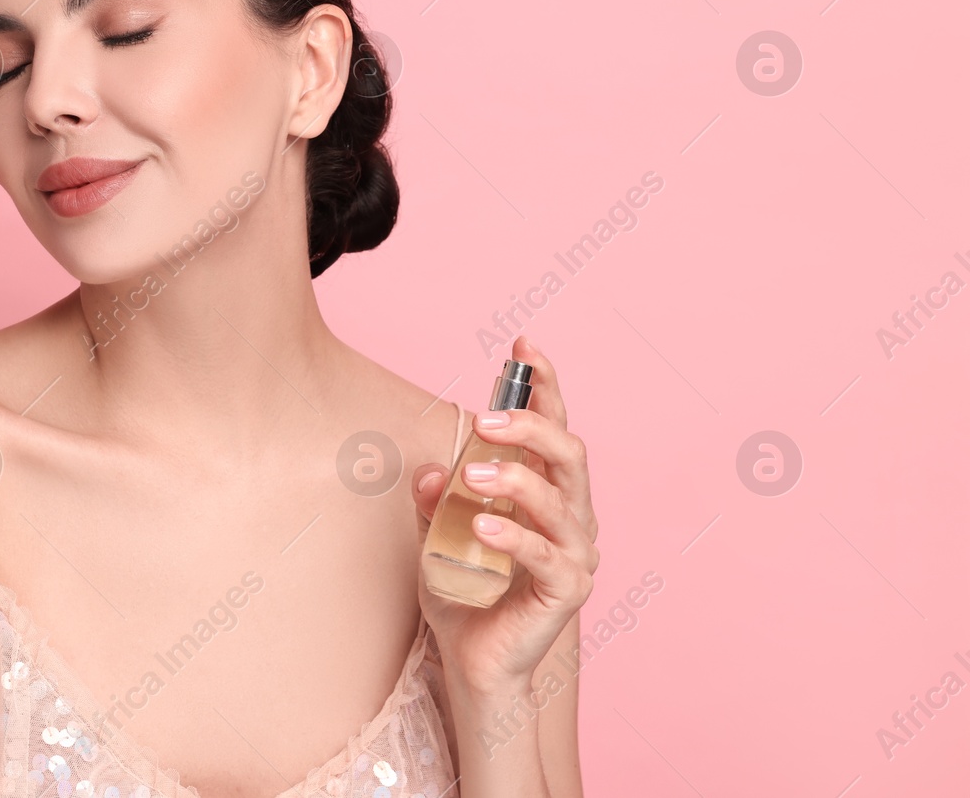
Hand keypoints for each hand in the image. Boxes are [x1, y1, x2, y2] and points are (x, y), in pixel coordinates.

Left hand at [409, 335, 598, 694]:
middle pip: (569, 453)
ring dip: (515, 478)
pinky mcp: (567, 591)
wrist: (472, 659)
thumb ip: (435, 498)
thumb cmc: (463, 589)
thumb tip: (428, 469)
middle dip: (531, 426)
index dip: (545, 384)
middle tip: (484, 420)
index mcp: (547, 490)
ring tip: (470, 476)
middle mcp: (571, 515)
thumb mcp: (437, 532)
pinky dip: (513, 535)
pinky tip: (481, 525)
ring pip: (561, 499)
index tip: (523, 344)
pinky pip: (546, 555)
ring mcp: (575, 553)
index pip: (554, 426)